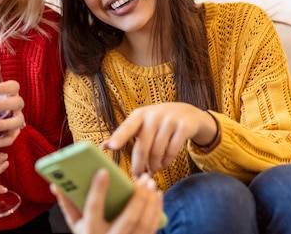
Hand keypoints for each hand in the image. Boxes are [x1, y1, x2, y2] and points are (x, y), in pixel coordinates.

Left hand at [0, 79, 25, 148]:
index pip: (14, 86)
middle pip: (18, 104)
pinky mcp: (12, 134)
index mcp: (11, 92)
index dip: (6, 87)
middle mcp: (16, 106)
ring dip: (5, 125)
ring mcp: (16, 120)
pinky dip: (3, 141)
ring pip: (17, 122)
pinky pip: (12, 138)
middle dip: (4, 105)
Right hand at [53, 169, 162, 233]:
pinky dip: (156, 210)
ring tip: (150, 182)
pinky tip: (156, 195)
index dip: (97, 190)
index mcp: (90, 231)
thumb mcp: (75, 224)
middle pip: (128, 219)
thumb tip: (56, 184)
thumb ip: (67, 203)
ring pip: (143, 225)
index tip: (103, 171)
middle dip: (138, 198)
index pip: (93, 209)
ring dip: (150, 202)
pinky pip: (151, 228)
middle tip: (143, 178)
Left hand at [102, 102, 216, 176]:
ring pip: (157, 151)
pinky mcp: (183, 127)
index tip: (112, 147)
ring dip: (154, 164)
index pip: (127, 127)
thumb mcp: (141, 123)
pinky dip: (167, 161)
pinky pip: (172, 151)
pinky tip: (164, 164)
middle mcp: (154, 115)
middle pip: (143, 146)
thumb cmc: (157, 122)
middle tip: (137, 176)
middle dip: (139, 164)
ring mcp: (170, 120)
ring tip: (152, 169)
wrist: (188, 113)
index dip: (119, 137)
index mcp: (139, 114)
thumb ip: (123, 134)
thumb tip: (103, 146)